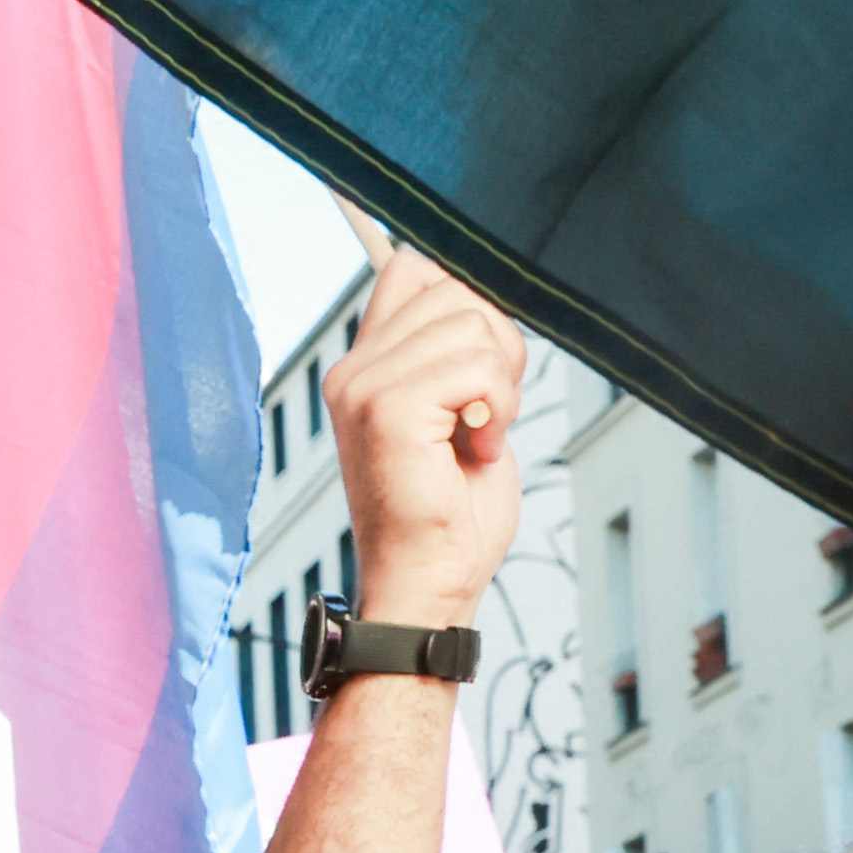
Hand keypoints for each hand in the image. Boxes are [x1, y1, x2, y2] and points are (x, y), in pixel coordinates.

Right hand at [327, 253, 527, 623]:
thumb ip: (453, 351)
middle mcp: (352, 371)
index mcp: (362, 367)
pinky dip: (498, 406)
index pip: (414, 269)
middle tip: (484, 413)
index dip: (465, 304)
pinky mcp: (388, 410)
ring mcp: (364, 388)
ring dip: (500, 382)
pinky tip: (477, 448)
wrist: (427, 583)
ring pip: (471, 321)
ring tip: (477, 434)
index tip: (475, 373)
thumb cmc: (448, 514)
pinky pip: (477, 366)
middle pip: (453, 287)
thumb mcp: (452, 411)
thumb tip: (486, 297)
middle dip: (496, 345)